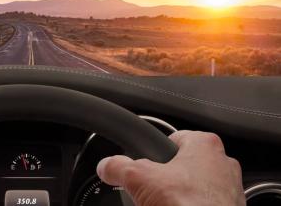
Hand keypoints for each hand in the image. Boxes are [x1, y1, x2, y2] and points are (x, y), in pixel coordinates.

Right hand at [96, 131, 245, 205]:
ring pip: (196, 188)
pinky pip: (204, 205)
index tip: (146, 165)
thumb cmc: (190, 205)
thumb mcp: (139, 178)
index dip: (156, 152)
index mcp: (205, 145)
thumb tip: (107, 166)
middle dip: (167, 178)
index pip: (174, 138)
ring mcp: (230, 191)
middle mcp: (223, 164)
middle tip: (153, 190)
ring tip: (164, 205)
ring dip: (180, 196)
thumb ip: (118, 167)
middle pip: (184, 165)